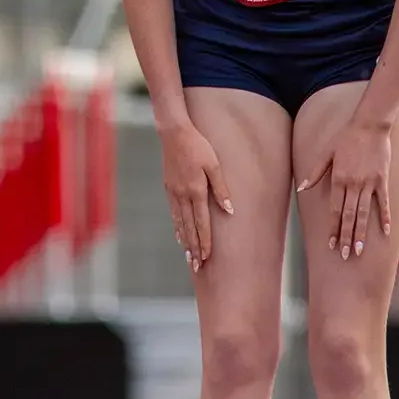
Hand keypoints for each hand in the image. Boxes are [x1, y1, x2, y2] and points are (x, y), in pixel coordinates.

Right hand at [160, 121, 232, 272]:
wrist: (173, 133)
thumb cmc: (198, 146)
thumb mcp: (214, 165)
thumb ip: (221, 189)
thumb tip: (229, 210)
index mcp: (196, 190)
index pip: (201, 223)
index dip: (205, 241)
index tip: (206, 257)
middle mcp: (183, 195)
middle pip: (189, 227)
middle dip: (194, 248)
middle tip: (196, 266)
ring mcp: (173, 192)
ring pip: (180, 222)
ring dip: (185, 241)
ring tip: (188, 256)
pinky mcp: (168, 187)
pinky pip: (173, 212)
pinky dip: (177, 226)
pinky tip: (179, 234)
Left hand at [298, 118, 391, 259]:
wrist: (369, 125)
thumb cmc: (345, 138)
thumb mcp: (325, 153)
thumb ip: (315, 172)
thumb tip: (301, 188)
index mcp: (338, 178)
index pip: (335, 210)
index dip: (333, 228)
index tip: (331, 244)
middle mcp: (353, 183)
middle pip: (349, 215)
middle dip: (347, 237)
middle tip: (346, 256)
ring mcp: (369, 183)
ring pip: (364, 212)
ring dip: (362, 233)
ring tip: (360, 250)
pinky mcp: (382, 180)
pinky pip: (384, 202)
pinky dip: (385, 217)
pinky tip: (385, 232)